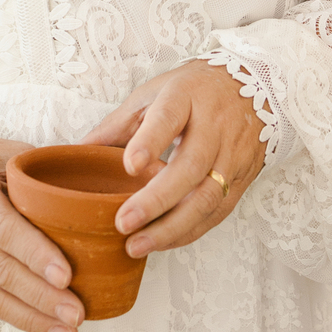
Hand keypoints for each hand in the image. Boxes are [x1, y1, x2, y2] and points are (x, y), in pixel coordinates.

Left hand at [81, 62, 266, 257]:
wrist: (256, 86)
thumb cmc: (193, 91)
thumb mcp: (153, 94)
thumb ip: (117, 125)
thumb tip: (76, 153)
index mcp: (186, 95)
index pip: (169, 117)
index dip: (151, 141)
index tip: (129, 166)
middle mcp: (215, 124)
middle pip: (191, 165)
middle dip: (156, 199)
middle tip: (123, 223)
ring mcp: (232, 153)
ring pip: (208, 196)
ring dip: (172, 226)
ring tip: (137, 245)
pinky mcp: (243, 177)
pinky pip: (218, 211)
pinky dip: (190, 231)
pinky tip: (163, 241)